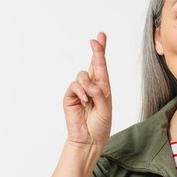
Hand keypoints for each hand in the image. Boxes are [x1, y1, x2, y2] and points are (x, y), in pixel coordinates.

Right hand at [63, 32, 112, 148]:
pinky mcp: (70, 96)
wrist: (89, 139)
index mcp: (103, 87)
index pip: (101, 66)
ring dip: (89, 86)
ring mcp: (80, 90)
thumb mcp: (106, 107)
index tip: (101, 36)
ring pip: (83, 75)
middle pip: (93, 63)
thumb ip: (99, 93)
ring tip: (90, 100)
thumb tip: (88, 83)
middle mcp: (91, 86)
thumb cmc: (100, 125)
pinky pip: (75, 85)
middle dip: (96, 50)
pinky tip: (84, 102)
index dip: (101, 51)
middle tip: (96, 39)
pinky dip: (81, 92)